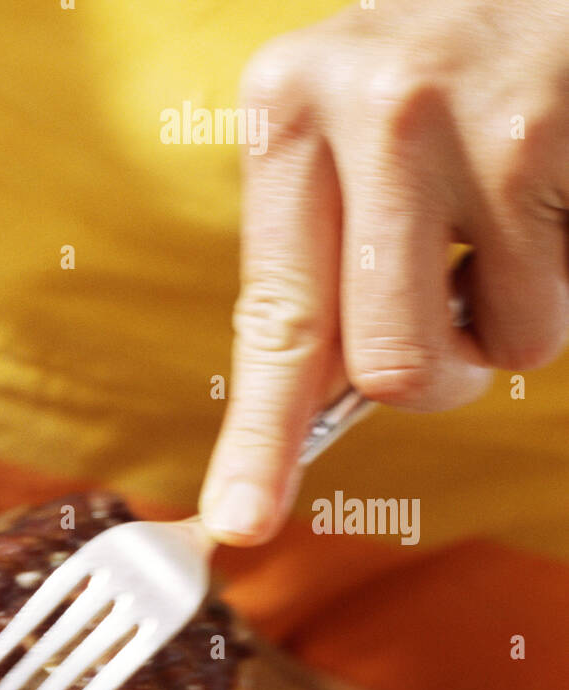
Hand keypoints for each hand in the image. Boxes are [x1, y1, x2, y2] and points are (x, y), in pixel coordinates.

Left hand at [200, 0, 568, 543]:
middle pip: (390, 365)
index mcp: (286, 116)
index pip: (275, 323)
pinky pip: (566, 299)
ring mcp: (479, 110)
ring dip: (516, 319)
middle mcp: (371, 105)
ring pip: (503, 345)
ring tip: (515, 221)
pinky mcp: (566, 124)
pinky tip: (555, 190)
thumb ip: (320, 273)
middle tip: (455, 308)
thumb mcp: (344, 148)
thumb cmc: (442, 82)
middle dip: (437, 374)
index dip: (262, 440)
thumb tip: (302, 424)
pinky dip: (567, 272)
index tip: (240, 520)